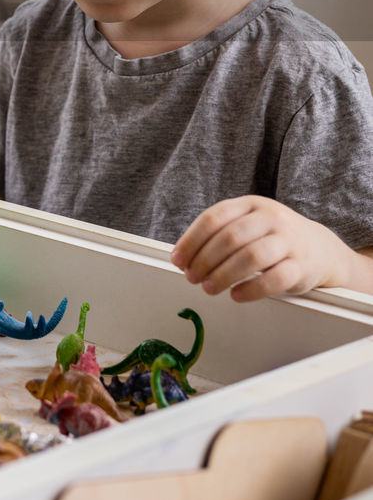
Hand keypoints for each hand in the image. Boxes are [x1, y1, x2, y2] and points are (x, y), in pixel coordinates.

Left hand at [171, 196, 349, 301]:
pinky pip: (275, 279)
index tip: (178, 260)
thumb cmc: (272, 237)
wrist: (320, 249)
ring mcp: (288, 241)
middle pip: (231, 238)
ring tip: (209, 288)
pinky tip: (236, 295)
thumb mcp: (249, 224)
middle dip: (205, 260)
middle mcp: (271, 218)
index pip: (214, 218)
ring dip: (224, 275)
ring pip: (252, 257)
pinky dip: (251, 289)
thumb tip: (184, 258)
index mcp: (251, 204)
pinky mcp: (301, 266)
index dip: (191, 240)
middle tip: (191, 277)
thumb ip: (220, 234)